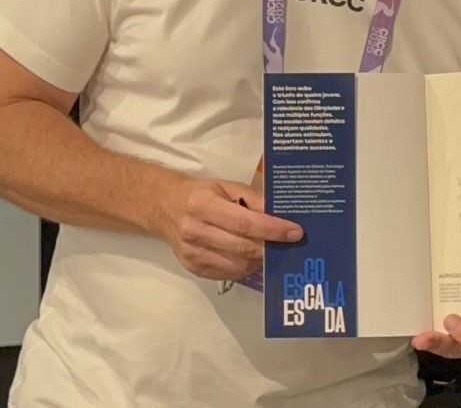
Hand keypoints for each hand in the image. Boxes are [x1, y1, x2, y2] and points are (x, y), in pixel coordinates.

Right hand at [157, 177, 302, 280]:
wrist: (165, 208)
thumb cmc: (201, 194)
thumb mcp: (226, 186)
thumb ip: (253, 199)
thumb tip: (279, 214)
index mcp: (203, 205)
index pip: (244, 222)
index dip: (272, 229)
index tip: (295, 232)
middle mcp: (195, 232)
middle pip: (242, 247)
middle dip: (271, 247)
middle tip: (290, 243)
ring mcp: (193, 254)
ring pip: (237, 265)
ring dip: (260, 259)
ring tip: (272, 248)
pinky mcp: (193, 268)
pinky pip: (228, 274)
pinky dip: (246, 267)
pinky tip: (253, 256)